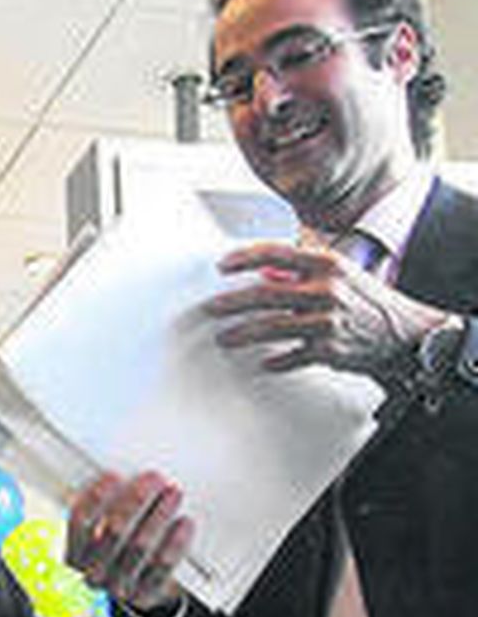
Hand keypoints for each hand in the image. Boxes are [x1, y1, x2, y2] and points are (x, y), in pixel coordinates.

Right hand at [66, 471, 192, 611]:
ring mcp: (119, 587)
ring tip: (173, 493)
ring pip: (140, 545)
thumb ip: (103, 509)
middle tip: (154, 478)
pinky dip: (176, 541)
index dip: (96, 496)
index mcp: (75, 554)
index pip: (80, 520)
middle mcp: (93, 573)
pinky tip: (184, 523)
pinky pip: (163, 565)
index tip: (114, 475)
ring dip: (160, 514)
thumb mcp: (101, 534)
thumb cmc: (120, 551)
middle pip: (114, 531)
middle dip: (136, 499)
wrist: (140, 590)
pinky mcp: (146, 594)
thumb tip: (122, 473)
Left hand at [206, 239, 447, 383]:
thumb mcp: (340, 275)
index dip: (244, 258)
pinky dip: (275, 361)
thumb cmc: (368, 301)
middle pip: (264, 295)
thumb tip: (264, 273)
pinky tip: (264, 362)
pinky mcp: (328, 350)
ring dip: (241, 334)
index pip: (276, 253)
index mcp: (327, 265)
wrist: (405, 335)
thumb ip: (302, 273)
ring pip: (270, 328)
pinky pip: (290, 357)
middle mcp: (326, 290)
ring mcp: (326, 322)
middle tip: (210, 308)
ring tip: (224, 337)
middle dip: (231, 302)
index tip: (222, 265)